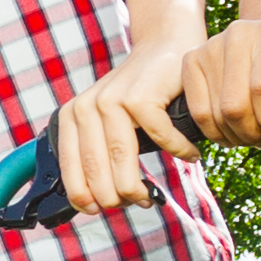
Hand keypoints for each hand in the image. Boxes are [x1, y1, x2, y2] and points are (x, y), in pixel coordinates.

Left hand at [52, 40, 205, 216]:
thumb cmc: (140, 95)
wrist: (165, 49)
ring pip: (122, 161)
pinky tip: (190, 156)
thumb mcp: (108, 122)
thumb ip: (99, 152)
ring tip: (152, 196)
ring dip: (139, 187)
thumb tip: (99, 201)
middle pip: (97, 171)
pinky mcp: (140, 96)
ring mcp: (112, 100)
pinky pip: (161, 139)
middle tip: (136, 203)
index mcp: (72, 117)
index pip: (70, 169)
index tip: (98, 211)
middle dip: (116, 197)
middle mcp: (87, 107)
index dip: (83, 197)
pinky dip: (179, 152)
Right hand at [178, 11, 260, 155]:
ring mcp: (212, 44)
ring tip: (252, 132)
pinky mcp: (192, 58)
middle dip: (253, 133)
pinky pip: (197, 112)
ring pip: (215, 113)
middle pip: (235, 106)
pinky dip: (214, 133)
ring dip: (236, 136)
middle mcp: (241, 31)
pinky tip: (232, 131)